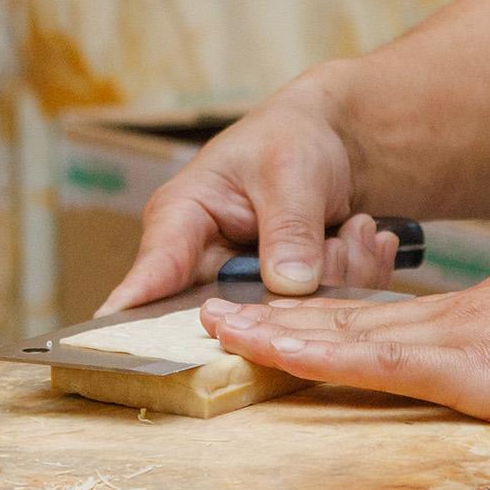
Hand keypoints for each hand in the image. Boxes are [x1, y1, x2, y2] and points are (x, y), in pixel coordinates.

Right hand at [100, 84, 404, 310]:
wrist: (332, 141)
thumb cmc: (290, 139)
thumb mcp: (290, 171)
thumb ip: (288, 227)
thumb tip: (287, 285)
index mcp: (180, 221)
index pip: (150, 278)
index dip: (138, 319)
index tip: (129, 350)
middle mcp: (201, 266)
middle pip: (230, 316)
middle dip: (294, 291)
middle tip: (339, 242)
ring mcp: (242, 291)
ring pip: (284, 321)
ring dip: (335, 277)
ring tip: (353, 228)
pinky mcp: (280, 303)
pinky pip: (318, 315)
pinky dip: (351, 279)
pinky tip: (359, 238)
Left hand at [199, 266, 489, 424]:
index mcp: (480, 316)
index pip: (389, 319)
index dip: (329, 317)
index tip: (281, 315)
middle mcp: (453, 316)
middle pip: (350, 318)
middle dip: (281, 314)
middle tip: (216, 308)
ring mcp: (452, 336)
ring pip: (342, 332)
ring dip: (274, 328)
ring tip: (215, 322)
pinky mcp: (459, 365)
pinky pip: (365, 361)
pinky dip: (307, 354)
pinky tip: (265, 350)